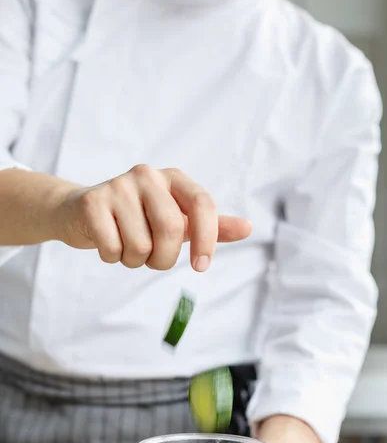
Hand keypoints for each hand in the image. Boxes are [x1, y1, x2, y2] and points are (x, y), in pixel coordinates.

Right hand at [53, 165, 251, 270]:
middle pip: (171, 229)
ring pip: (140, 245)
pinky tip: (107, 242)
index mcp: (174, 178)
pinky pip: (113, 248)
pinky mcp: (92, 202)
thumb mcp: (178, 221)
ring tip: (126, 246)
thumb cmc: (138, 218)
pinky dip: (112, 258)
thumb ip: (211, 226)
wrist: (82, 213)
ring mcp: (118, 186)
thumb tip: (249, 227)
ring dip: (135, 261)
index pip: (202, 203)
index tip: (201, 267)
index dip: (208, 238)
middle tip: (152, 258)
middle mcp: (148, 175)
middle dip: (164, 259)